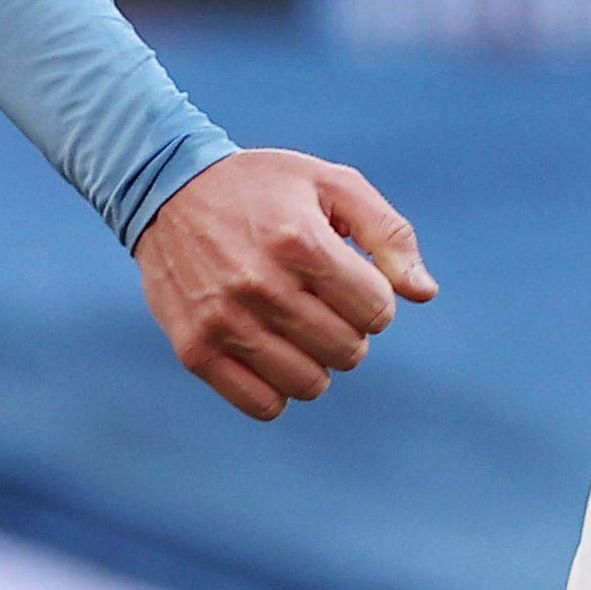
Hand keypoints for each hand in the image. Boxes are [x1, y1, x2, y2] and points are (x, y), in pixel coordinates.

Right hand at [133, 150, 435, 420]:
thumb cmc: (262, 188)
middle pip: (348, 350)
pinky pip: (262, 405)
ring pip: (310, 384)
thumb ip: (389, 234)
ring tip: (299, 329)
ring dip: (317, 362)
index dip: (374, 298)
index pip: (377, 310)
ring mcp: (224, 322)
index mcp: (300, 241)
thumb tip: (424, 293)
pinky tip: (272, 353)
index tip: (351, 281)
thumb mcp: (331, 184)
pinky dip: (278, 389)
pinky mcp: (194, 350)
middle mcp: (261, 286)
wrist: (166, 190)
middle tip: (324, 304)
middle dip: (350, 330)